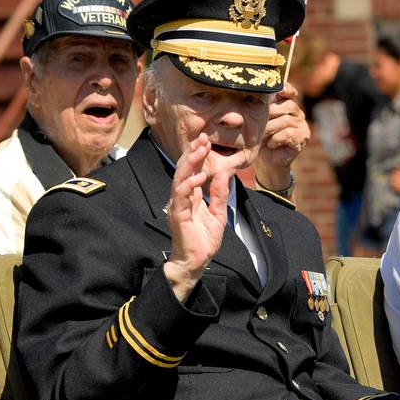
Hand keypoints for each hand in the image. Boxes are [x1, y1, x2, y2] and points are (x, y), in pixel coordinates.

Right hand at [163, 136, 231, 302]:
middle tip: (202, 138)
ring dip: (189, 164)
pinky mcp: (177, 215)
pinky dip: (188, 185)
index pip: (192, 171)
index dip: (198, 156)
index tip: (206, 142)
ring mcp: (177, 205)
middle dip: (193, 153)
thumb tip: (222, 173)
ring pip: (180, 179)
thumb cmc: (204, 240)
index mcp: (191, 196)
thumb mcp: (218, 214)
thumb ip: (219, 194)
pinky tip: (197, 177)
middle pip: (184, 170)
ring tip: (199, 150)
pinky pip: (180, 196)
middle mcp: (181, 198)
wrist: (196, 261)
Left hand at [255, 82, 308, 191]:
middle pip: (287, 105)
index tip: (276, 90)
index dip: (284, 89)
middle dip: (270, 113)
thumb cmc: (259, 139)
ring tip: (261, 136)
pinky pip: (289, 134)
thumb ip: (260, 107)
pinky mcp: (303, 137)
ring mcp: (302, 124)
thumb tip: (251, 96)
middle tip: (258, 123)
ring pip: (286, 120)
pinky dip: (276, 139)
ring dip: (270, 128)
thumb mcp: (257, 121)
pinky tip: (270, 144)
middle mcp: (297, 112)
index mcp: (287, 104)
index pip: (289, 91)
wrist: (266, 161)